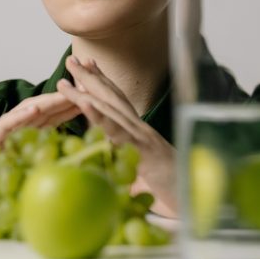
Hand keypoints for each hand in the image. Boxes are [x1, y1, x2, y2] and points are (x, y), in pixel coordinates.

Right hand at [0, 92, 80, 212]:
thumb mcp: (26, 165)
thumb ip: (44, 156)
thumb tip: (74, 159)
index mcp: (29, 131)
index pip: (57, 113)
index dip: (76, 102)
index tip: (98, 95)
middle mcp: (19, 125)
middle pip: (48, 106)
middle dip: (69, 94)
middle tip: (90, 84)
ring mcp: (6, 128)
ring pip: (31, 109)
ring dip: (50, 99)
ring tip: (68, 92)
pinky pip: (9, 122)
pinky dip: (22, 114)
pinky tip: (36, 108)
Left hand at [57, 55, 178, 216]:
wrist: (195, 199)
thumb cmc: (169, 188)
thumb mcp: (142, 173)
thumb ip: (126, 163)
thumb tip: (106, 162)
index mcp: (139, 132)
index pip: (118, 100)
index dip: (102, 80)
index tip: (86, 62)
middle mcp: (141, 129)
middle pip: (112, 97)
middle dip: (89, 77)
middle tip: (70, 59)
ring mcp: (143, 138)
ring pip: (111, 109)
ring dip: (86, 92)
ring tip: (64, 82)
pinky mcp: (143, 151)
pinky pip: (118, 131)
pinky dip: (100, 116)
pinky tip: (85, 104)